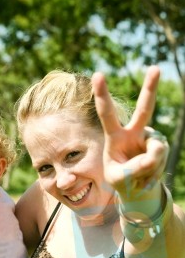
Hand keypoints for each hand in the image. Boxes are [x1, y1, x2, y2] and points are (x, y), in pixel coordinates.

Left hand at [92, 66, 168, 195]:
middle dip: (150, 89)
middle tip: (155, 68)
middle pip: (144, 109)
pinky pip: (160, 157)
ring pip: (156, 149)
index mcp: (114, 136)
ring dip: (148, 167)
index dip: (102, 95)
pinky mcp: (161, 146)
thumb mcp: (119, 178)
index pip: (107, 114)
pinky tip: (147, 177)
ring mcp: (150, 139)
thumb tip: (154, 155)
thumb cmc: (120, 180)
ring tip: (138, 177)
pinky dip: (153, 172)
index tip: (97, 74)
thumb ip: (133, 168)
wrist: (136, 189)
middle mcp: (134, 132)